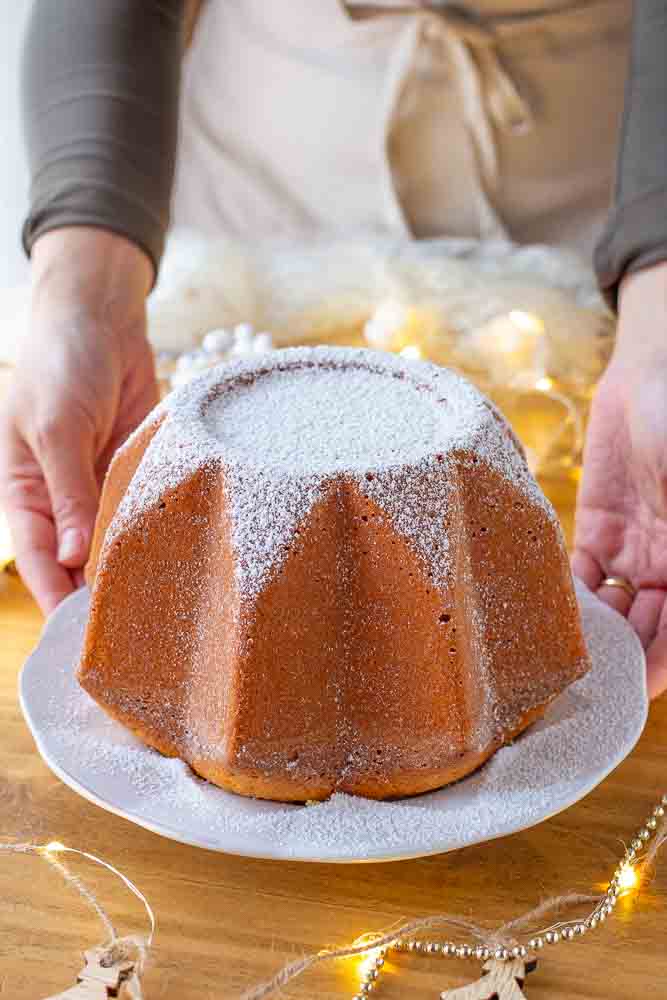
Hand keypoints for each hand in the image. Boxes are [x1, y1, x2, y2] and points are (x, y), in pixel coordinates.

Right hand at [0, 228, 156, 614]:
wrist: (102, 318)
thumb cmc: (60, 364)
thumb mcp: (56, 427)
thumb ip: (67, 492)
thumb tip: (74, 557)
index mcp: (24, 492)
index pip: (37, 559)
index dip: (56, 598)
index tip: (80, 640)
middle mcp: (62, 498)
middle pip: (78, 562)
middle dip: (99, 595)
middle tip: (132, 635)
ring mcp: (100, 487)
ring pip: (115, 543)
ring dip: (132, 570)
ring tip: (161, 610)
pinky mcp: (136, 472)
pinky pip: (145, 512)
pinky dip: (157, 535)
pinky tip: (180, 562)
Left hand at [573, 262, 666, 698]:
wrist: (656, 372)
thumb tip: (656, 591)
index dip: (660, 665)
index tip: (625, 693)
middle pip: (648, 631)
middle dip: (619, 658)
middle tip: (573, 684)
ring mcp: (638, 549)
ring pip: (614, 610)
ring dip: (591, 633)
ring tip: (554, 652)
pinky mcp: (602, 527)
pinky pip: (584, 574)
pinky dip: (569, 593)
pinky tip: (548, 607)